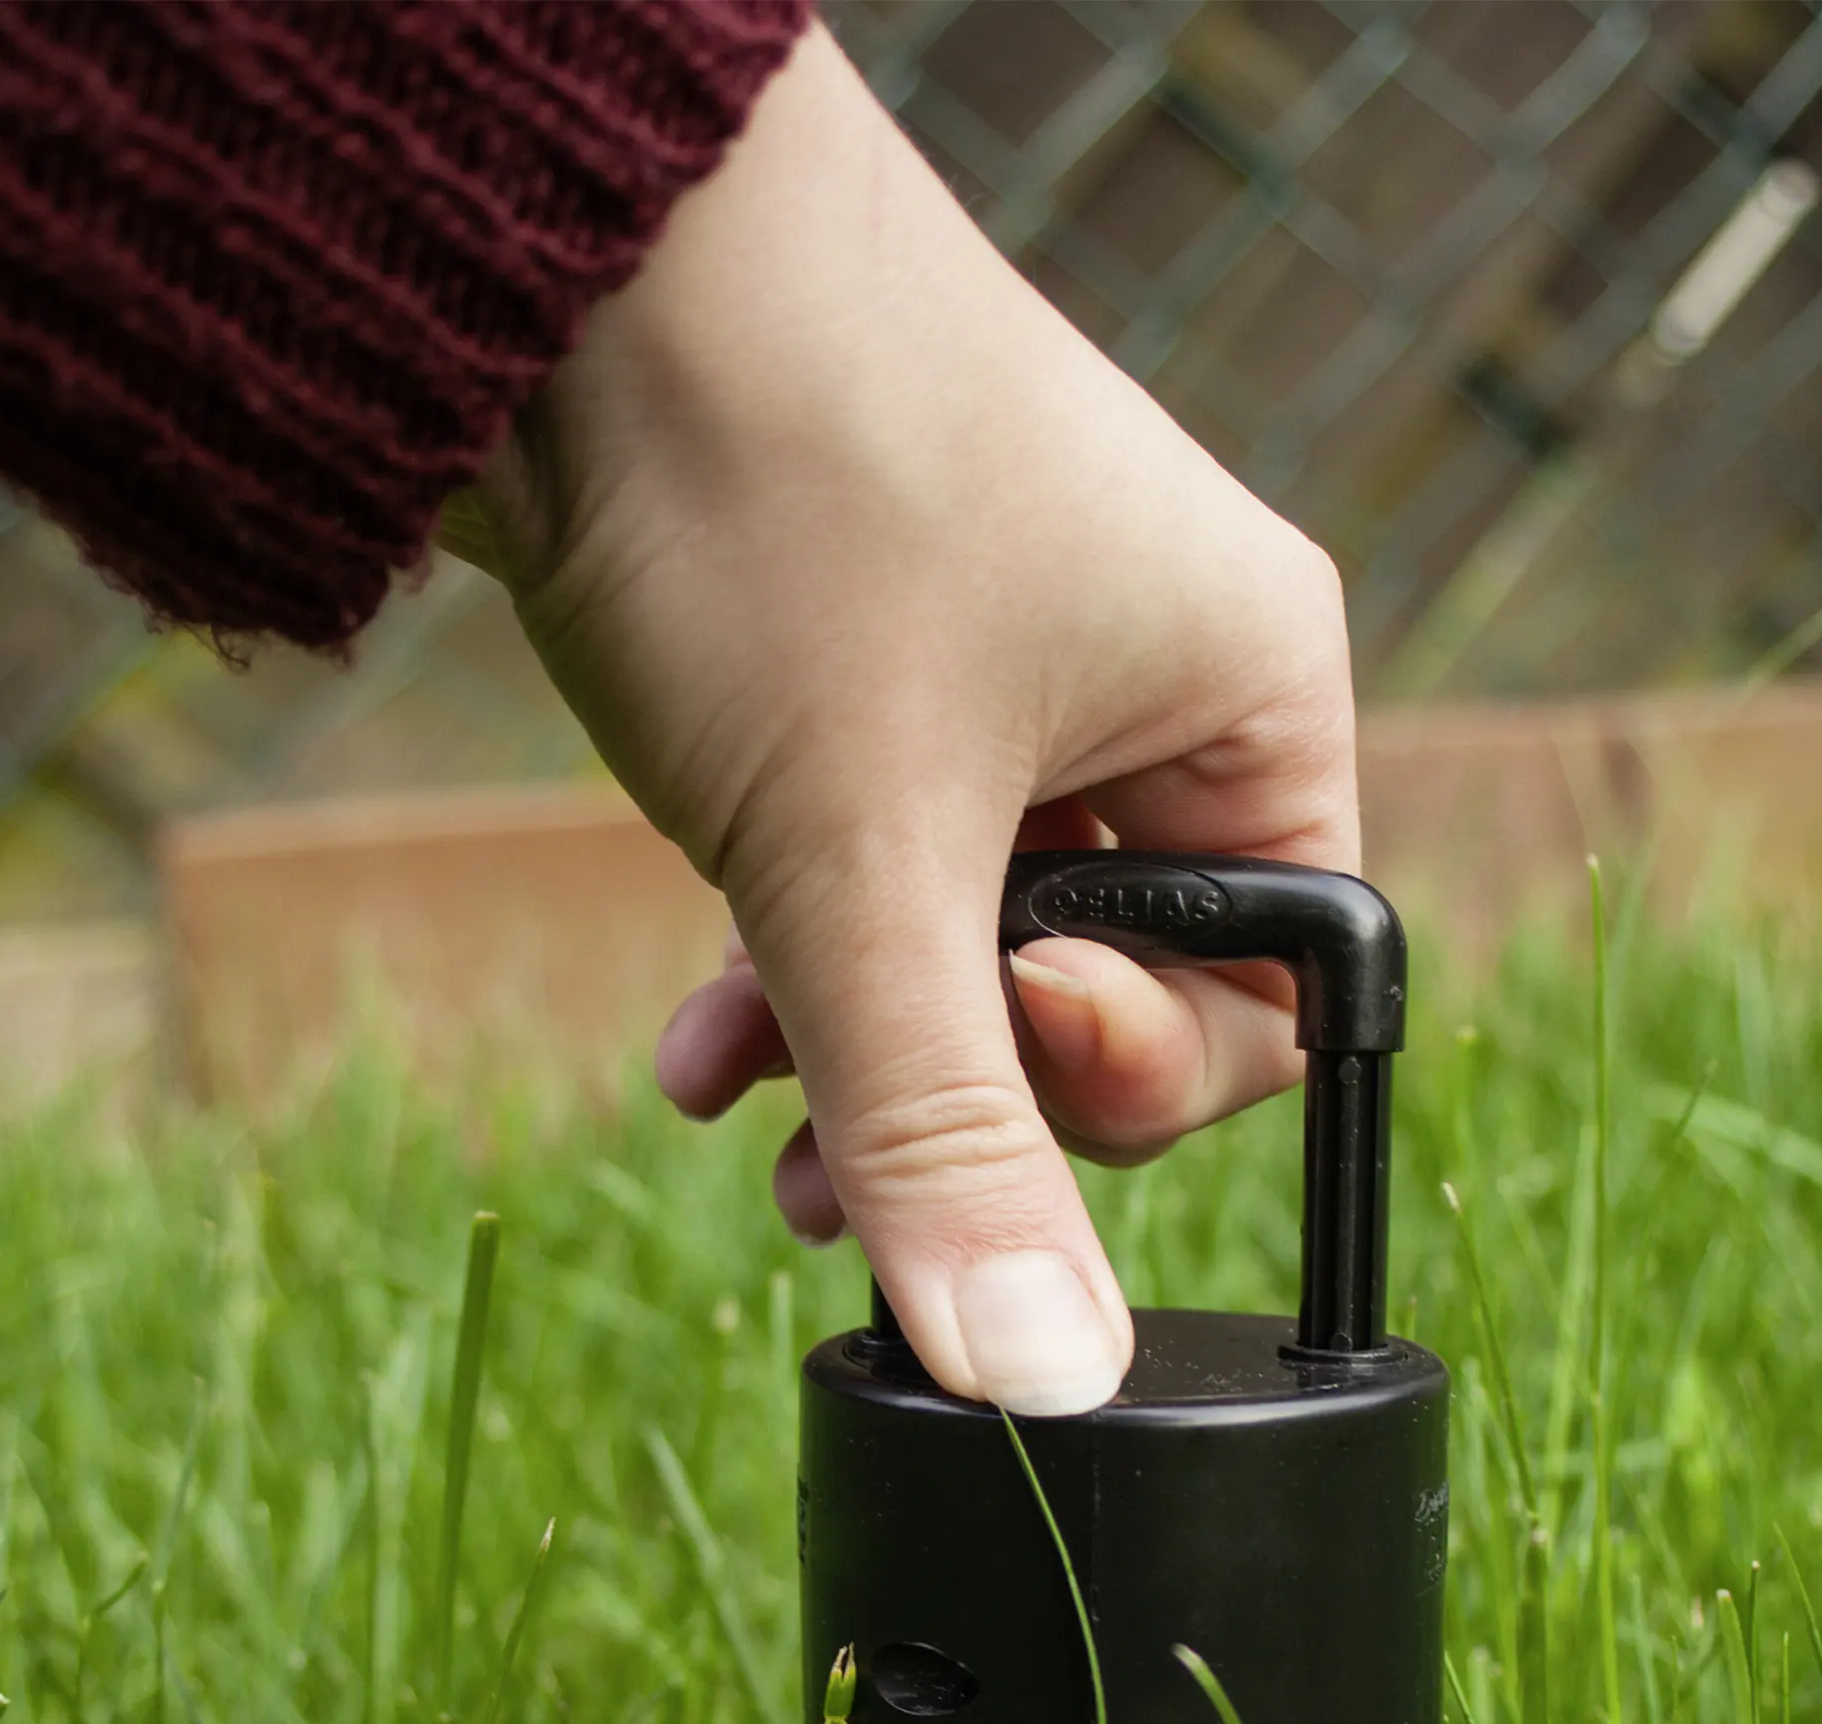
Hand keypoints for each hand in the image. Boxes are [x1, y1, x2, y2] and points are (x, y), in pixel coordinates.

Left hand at [455, 22, 1355, 1413]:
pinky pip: (874, 879)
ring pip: (971, 954)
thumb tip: (1042, 1382)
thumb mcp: (866, 860)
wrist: (559, 244)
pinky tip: (695, 1037)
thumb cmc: (776, 483)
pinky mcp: (870, 681)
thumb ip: (950, 1137)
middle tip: (840, 1169)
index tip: (991, 1050)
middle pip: (1110, 997)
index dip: (1124, 1087)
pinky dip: (796, 967)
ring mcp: (1007, 681)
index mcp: (1250, 697)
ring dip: (857, 1060)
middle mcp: (1152, 688)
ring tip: (747, 1122)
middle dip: (963, 1097)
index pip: (1263, 1000)